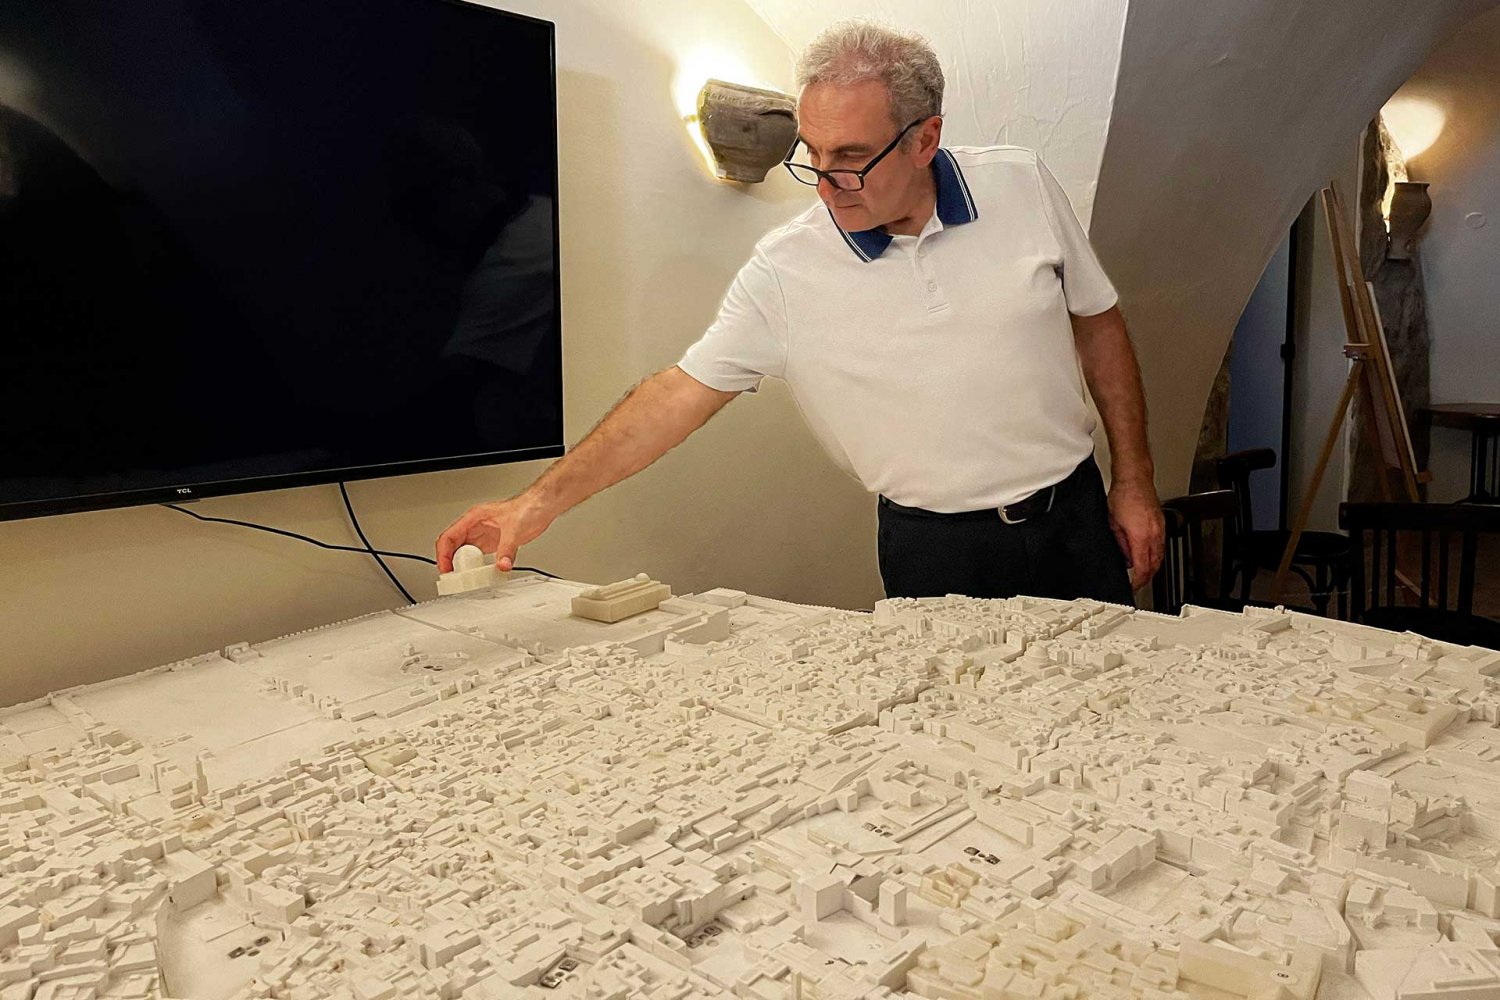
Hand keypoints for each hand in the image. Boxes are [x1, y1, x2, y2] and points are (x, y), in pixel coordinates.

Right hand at [436, 494, 552, 572]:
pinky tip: (479, 574)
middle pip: (453, 546)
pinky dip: (476, 567)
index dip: (443, 554)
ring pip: (464, 553)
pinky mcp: (494, 542)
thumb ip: (507, 549)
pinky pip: (479, 557)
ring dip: (462, 566)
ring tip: (463, 579)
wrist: (542, 507)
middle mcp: (476, 526)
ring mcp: (484, 535)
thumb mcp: (515, 529)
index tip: (446, 568)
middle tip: (453, 578)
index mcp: (474, 518)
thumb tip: (501, 565)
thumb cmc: (528, 507)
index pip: (449, 536)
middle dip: (450, 563)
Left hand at [1107, 478, 1164, 590]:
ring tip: (1143, 572)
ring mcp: (1159, 529)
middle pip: (1154, 565)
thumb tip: (1124, 558)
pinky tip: (1148, 554)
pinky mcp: (1161, 523)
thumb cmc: (1122, 496)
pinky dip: (1156, 554)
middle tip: (1138, 583)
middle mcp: (1153, 535)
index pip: (1143, 568)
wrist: (1134, 479)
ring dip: (1152, 567)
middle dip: (1147, 577)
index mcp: (1140, 537)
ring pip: (1160, 556)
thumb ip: (1120, 544)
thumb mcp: (1113, 525)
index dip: (1138, 582)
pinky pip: (1161, 545)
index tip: (1133, 587)